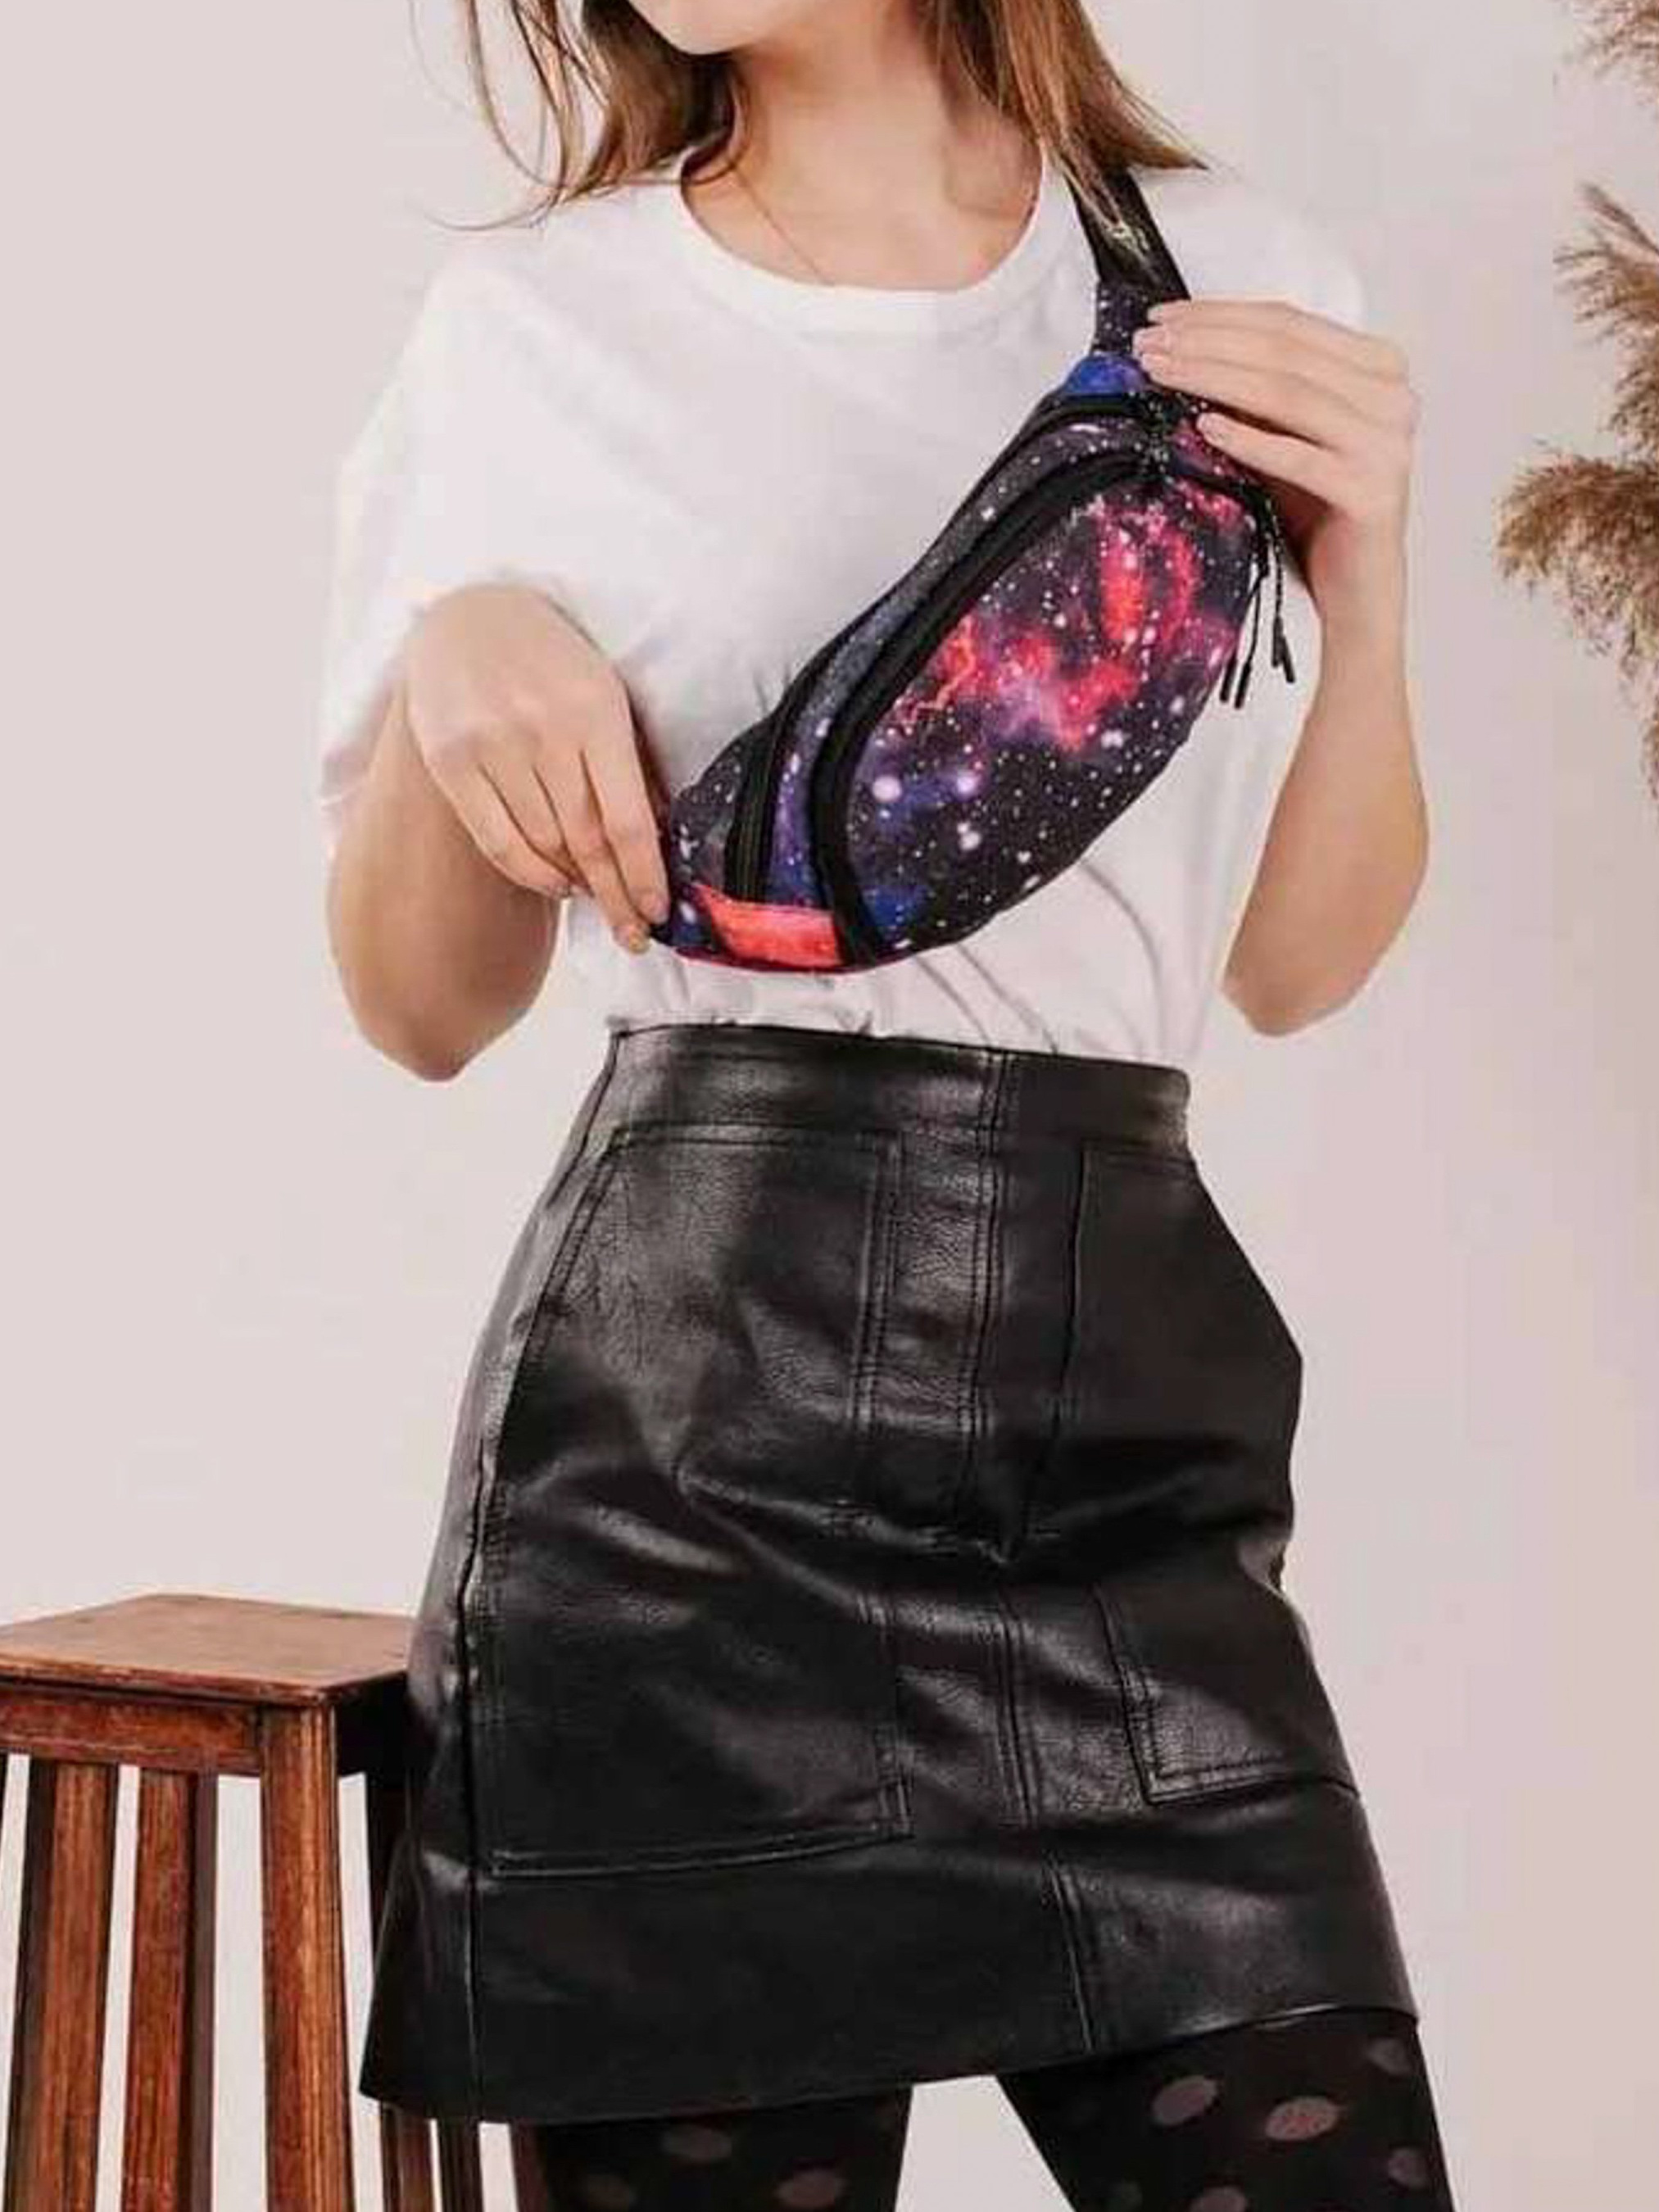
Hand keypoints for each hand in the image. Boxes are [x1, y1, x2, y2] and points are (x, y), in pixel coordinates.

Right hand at [403, 581, 670, 947]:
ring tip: (597, 899)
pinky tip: (556, 884)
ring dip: (576, 882)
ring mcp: (492, 747)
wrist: (467, 616)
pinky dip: (531, 872)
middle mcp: (542, 731)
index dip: (643, 877)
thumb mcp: (603, 694)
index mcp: (596, 712)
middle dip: (615, 897)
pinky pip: (498, 840)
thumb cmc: (552, 662)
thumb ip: (626, 762)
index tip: (656, 913)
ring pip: (544, 845)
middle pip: (587, 842)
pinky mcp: (451, 761)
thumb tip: (654, 842)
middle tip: (633, 937)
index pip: (626, 820)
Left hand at [1131, 297, 1417, 626]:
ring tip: (1162, 375)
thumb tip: (1175, 345)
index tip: (1160, 318)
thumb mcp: (1282, 434)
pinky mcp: (1372, 494)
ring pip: (1290, 394)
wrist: (1352, 593)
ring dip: (1216, 378)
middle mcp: (1393, 397)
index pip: (1289, 323)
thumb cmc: (1314, 510)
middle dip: (1208, 342)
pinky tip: (1205, 427)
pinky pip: (1301, 458)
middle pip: (1285, 352)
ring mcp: (1387, 445)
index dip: (1220, 314)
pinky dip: (1251, 440)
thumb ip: (1254, 388)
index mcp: (1377, 366)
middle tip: (1148, 345)